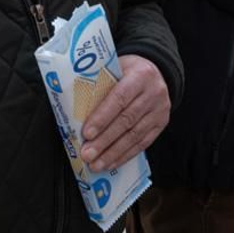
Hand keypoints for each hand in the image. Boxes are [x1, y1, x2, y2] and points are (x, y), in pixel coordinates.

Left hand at [81, 55, 171, 170]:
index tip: (87, 133)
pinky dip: (125, 155)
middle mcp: (153, 92)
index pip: (119, 98)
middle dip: (105, 140)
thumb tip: (72, 109)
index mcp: (140, 75)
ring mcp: (160, 110)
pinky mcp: (161, 124)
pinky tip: (111, 163)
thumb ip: (99, 85)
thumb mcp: (115, 69)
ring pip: (135, 135)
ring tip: (96, 164)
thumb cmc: (126, 72)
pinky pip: (143, 143)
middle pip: (127, 120)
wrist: (155, 72)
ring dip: (113, 152)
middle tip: (87, 154)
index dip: (102, 117)